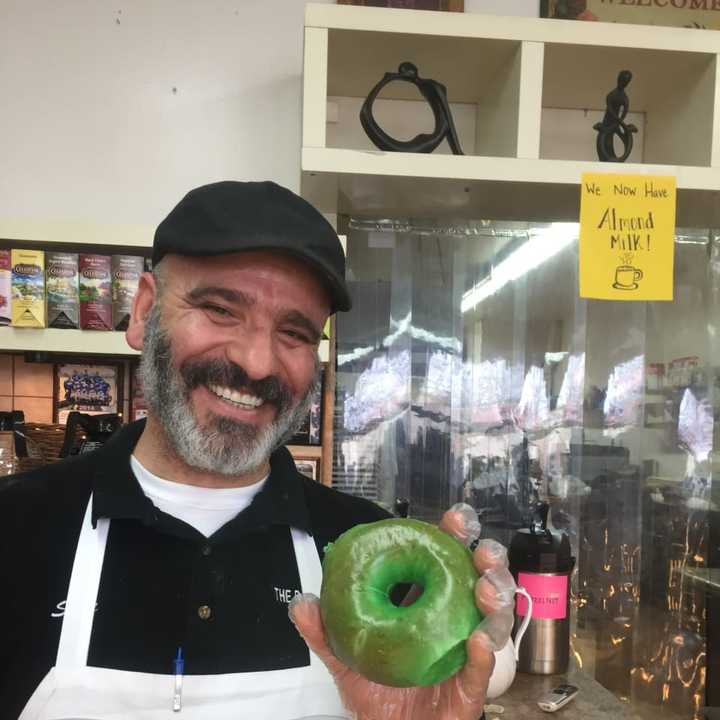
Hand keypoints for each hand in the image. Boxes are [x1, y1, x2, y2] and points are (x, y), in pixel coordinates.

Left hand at [289, 503, 516, 719]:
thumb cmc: (376, 695)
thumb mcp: (347, 658)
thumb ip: (325, 631)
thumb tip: (302, 603)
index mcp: (427, 605)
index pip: (446, 561)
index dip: (455, 537)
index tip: (455, 519)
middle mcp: (454, 622)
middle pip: (482, 581)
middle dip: (488, 560)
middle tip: (481, 552)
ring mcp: (466, 653)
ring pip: (496, 619)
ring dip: (495, 599)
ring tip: (483, 591)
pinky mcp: (471, 689)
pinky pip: (484, 670)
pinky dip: (485, 653)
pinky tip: (478, 640)